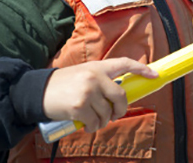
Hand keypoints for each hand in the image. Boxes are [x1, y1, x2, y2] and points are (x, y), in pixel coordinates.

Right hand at [42, 57, 157, 131]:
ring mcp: (87, 92)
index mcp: (98, 67)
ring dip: (104, 121)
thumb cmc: (64, 85)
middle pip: (121, 96)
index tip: (154, 75)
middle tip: (116, 114)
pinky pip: (96, 123)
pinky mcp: (79, 107)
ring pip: (108, 113)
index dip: (141, 69)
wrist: (38, 91)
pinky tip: (86, 125)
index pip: (124, 64)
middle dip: (121, 109)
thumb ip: (102, 81)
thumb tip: (121, 96)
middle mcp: (94, 78)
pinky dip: (93, 127)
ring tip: (94, 119)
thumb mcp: (84, 74)